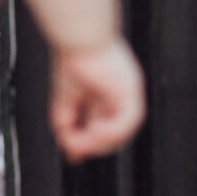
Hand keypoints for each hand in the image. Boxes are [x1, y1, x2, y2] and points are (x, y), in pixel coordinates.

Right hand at [50, 38, 146, 160]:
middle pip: (114, 135)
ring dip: (99, 141)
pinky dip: (108, 131)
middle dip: (93, 146)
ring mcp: (129, 95)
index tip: (74, 155)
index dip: (90, 143)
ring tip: (83, 141)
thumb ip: (67, 127)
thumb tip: (71, 152)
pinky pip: (126, 122)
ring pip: (122, 132)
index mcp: (108, 94)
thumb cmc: (73, 58)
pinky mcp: (132, 93)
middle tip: (75, 150)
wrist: (79, 40)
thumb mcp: (65, 102)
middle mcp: (122, 96)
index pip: (105, 128)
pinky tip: (93, 129)